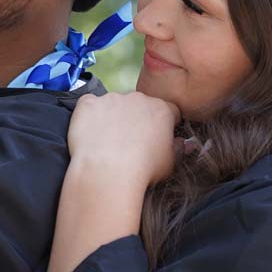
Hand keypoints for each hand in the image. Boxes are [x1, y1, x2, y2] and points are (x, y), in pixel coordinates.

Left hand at [67, 92, 184, 192]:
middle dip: (136, 118)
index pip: (168, 110)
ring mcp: (111, 98)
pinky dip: (89, 116)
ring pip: (113, 103)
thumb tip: (183, 143)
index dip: (164, 124)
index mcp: (162, 109)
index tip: (156, 137)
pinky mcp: (89, 103)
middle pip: (139, 104)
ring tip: (107, 141)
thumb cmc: (142, 171)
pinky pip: (89, 104)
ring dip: (112, 116)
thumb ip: (178, 149)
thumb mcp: (170, 163)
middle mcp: (138, 98)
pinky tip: (90, 134)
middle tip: (129, 141)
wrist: (107, 172)